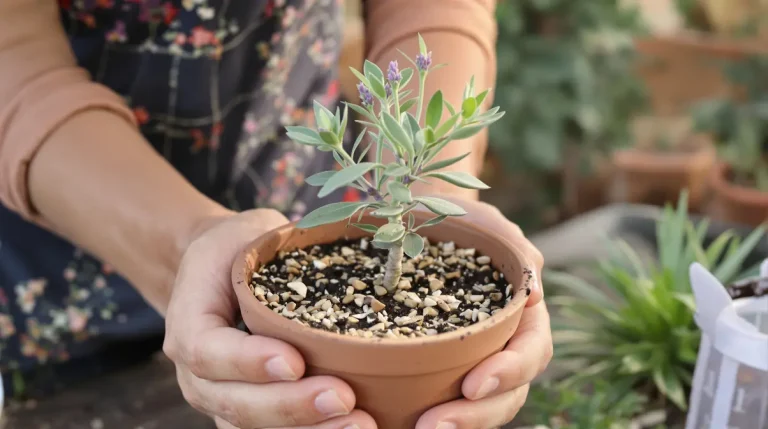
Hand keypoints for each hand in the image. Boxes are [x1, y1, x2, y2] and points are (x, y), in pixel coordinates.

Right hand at [162, 209, 376, 428]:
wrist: (221, 273)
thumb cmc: (242, 248)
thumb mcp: (251, 234)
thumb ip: (277, 249)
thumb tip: (340, 252)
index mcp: (190, 323)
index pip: (207, 352)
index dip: (247, 362)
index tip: (295, 361)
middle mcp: (197, 373)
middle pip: (233, 403)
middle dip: (290, 407)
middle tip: (343, 398)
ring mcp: (220, 398)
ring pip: (253, 428)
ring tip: (359, 423)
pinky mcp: (248, 412)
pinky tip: (352, 427)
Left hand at [416, 197, 551, 428]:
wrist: (426, 220)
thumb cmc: (463, 219)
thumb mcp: (488, 223)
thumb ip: (515, 249)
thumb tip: (536, 294)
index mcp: (525, 315)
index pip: (532, 352)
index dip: (510, 372)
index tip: (474, 385)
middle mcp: (506, 344)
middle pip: (508, 393)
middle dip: (477, 415)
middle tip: (435, 426)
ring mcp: (477, 359)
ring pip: (481, 406)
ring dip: (457, 423)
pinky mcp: (445, 366)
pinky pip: (446, 397)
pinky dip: (432, 411)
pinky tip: (402, 421)